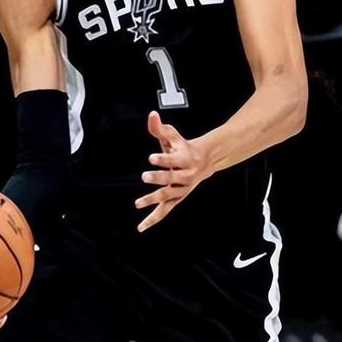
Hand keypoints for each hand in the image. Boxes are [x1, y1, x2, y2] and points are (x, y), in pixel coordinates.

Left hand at [135, 111, 209, 232]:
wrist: (204, 161)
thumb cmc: (184, 148)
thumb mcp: (173, 136)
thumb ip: (160, 128)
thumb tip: (152, 115)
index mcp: (184, 159)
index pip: (173, 159)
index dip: (163, 159)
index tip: (151, 158)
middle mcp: (185, 176)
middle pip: (171, 179)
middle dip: (158, 178)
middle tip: (144, 176)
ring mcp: (181, 189)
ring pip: (168, 197)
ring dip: (153, 200)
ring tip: (138, 203)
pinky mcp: (176, 198)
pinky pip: (165, 211)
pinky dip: (153, 219)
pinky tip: (142, 226)